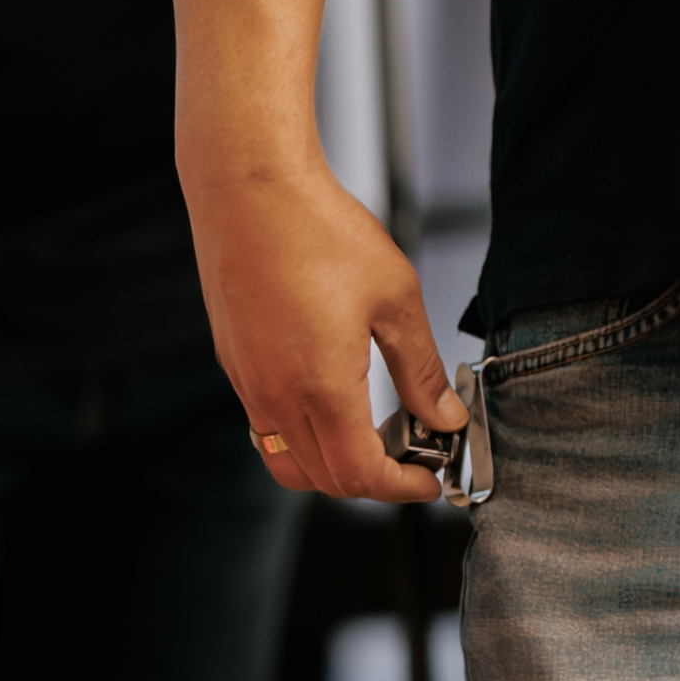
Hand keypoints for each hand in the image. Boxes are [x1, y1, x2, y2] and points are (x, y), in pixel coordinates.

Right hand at [185, 162, 466, 500]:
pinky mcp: (235, 367)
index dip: (400, 489)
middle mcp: (275, 398)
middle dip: (374, 481)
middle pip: (325, 480)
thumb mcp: (395, 295)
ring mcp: (249, 386)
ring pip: (289, 463)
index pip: (359, 476)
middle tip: (414, 453)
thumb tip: (444, 417)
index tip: (430, 480)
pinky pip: (266, 430)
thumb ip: (420, 367)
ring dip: (333, 467)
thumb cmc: (321, 230)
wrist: (251, 191)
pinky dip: (303, 439)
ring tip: (376, 435)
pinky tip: (334, 402)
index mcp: (321, 388)